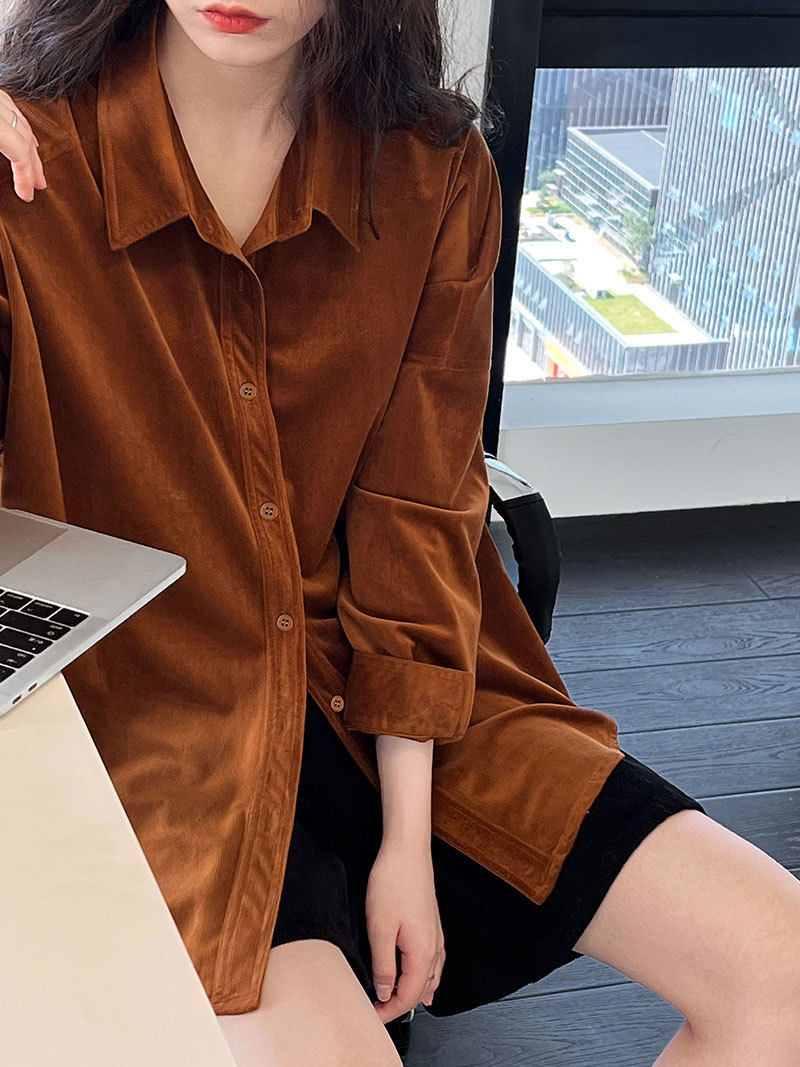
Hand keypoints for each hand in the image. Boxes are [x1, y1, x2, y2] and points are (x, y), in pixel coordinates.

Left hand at [0, 89, 46, 200]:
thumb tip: (11, 176)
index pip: (19, 152)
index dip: (26, 176)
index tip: (27, 194)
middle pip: (25, 138)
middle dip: (33, 165)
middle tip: (38, 185)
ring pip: (23, 123)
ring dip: (31, 147)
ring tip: (35, 164)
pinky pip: (12, 109)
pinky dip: (22, 126)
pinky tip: (23, 134)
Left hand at [365, 838, 444, 1023]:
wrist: (407, 851)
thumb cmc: (393, 883)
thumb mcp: (379, 929)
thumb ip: (383, 965)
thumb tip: (384, 991)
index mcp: (422, 953)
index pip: (408, 997)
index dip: (389, 1011)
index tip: (371, 1017)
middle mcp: (434, 947)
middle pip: (420, 989)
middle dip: (400, 1004)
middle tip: (378, 1010)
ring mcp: (435, 935)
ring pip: (429, 976)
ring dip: (414, 992)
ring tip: (399, 1004)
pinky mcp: (432, 923)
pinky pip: (433, 960)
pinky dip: (426, 975)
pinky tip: (424, 976)